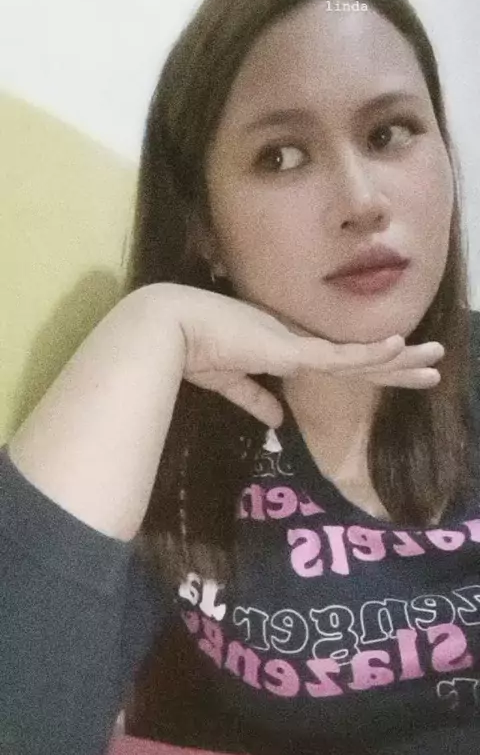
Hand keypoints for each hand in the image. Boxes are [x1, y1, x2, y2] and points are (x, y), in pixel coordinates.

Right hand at [145, 283, 444, 426]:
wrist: (171, 330)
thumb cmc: (195, 352)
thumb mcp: (230, 383)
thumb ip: (255, 400)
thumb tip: (277, 424)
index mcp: (286, 349)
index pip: (340, 364)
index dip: (372, 369)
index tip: (400, 372)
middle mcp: (298, 342)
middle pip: (360, 358)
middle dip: (398, 365)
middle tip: (434, 365)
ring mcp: (297, 343)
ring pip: (360, 355)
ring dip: (399, 359)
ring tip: (435, 360)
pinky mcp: (290, 348)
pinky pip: (338, 355)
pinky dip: (369, 353)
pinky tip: (399, 346)